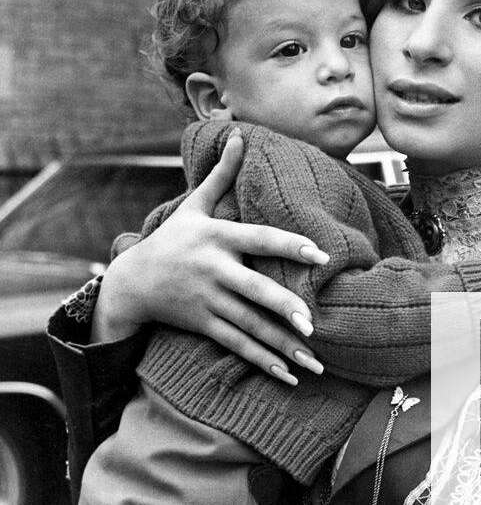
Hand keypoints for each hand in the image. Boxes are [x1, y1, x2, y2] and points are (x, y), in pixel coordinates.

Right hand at [91, 130, 329, 384]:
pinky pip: (237, 346)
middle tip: (312, 322)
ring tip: (313, 362)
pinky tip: (290, 376)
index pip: (258, 239)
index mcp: (217, 238)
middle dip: (282, 306)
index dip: (288, 245)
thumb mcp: (193, 205)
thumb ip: (222, 174)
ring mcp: (207, 301)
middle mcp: (214, 271)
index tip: (319, 253)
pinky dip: (263, 362)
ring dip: (281, 345)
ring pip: (248, 326)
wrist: (132, 281)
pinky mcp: (203, 325)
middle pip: (252, 290)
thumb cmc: (174, 238)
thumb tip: (238, 134)